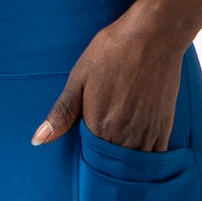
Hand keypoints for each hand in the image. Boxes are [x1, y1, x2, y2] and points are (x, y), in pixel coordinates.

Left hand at [31, 2, 185, 152]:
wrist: (153, 34)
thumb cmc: (112, 51)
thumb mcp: (79, 78)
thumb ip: (61, 114)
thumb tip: (37, 141)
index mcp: (97, 125)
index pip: (88, 160)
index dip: (85, 158)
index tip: (84, 152)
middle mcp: (122, 134)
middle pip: (112, 166)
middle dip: (106, 165)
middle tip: (101, 157)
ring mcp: (146, 132)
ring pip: (134, 164)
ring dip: (126, 165)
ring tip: (119, 158)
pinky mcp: (164, 126)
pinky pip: (155, 156)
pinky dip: (147, 160)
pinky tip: (139, 153)